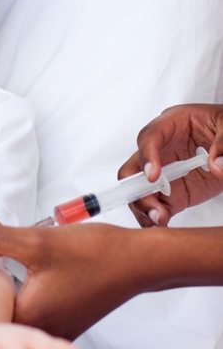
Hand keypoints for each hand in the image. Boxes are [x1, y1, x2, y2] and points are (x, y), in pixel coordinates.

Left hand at [0, 224, 147, 340]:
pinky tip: (12, 278)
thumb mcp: (37, 240)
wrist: (137, 260)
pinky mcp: (66, 321)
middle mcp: (43, 332)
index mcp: (31, 319)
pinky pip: (33, 315)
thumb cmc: (91, 252)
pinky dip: (20, 299)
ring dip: (1, 300)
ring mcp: (57, 329)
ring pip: (16, 319)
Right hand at [118, 103, 222, 226]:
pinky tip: (161, 224)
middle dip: (137, 187)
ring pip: (139, 190)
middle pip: (134, 167)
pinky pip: (156, 206)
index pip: (150, 137)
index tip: (153, 176)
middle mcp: (161, 149)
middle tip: (152, 204)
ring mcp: (164, 173)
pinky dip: (154, 217)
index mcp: (171, 124)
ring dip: (144, 206)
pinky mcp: (173, 193)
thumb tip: (216, 164)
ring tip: (159, 219)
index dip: (147, 156)